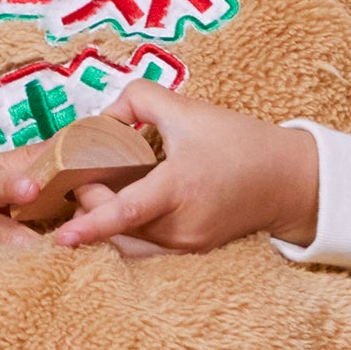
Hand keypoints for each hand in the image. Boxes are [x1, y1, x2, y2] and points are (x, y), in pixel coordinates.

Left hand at [51, 82, 318, 255]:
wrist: (289, 180)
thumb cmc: (240, 143)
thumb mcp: (188, 110)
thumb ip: (139, 100)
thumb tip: (104, 117)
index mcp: (179, 189)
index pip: (126, 212)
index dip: (91, 225)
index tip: (61, 236)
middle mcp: (180, 225)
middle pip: (117, 224)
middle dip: (90, 201)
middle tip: (79, 174)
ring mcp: (186, 243)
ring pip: (128, 237)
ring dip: (108, 215)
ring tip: (101, 185)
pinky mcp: (191, 249)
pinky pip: (146, 242)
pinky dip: (128, 225)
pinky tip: (124, 200)